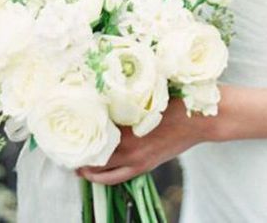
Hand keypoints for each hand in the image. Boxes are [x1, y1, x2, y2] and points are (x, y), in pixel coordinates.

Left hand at [76, 98, 213, 184]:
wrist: (201, 120)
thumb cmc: (178, 101)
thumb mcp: (151, 93)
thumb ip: (128, 97)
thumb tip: (107, 89)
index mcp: (130, 125)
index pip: (96, 130)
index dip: (80, 130)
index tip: (68, 126)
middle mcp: (130, 145)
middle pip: (95, 154)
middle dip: (80, 153)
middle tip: (66, 148)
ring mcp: (138, 159)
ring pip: (103, 171)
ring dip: (88, 169)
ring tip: (76, 165)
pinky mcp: (146, 166)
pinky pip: (118, 177)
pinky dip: (103, 178)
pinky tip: (95, 174)